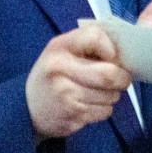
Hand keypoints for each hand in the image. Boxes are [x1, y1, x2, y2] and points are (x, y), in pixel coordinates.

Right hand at [25, 24, 132, 140]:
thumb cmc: (55, 74)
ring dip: (113, 95)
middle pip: (109, 74)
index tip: (111, 57)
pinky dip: (104, 109)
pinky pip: (104, 111)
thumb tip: (124, 54)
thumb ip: (89, 45)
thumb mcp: (63, 51)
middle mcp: (60, 69)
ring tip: (100, 92)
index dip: (111, 48)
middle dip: (123, 78)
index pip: (95, 37)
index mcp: (59, 47)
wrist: (27, 107)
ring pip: (110, 95)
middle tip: (122, 79)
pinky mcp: (71, 115)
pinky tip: (90, 104)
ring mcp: (65, 94)